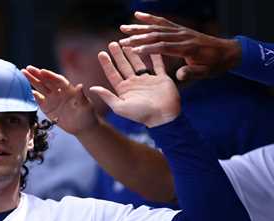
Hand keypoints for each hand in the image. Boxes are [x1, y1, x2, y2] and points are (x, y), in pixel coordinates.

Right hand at [22, 66, 99, 135]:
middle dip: (37, 75)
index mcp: (68, 89)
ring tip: (23, 73)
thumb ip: (81, 97)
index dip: (50, 75)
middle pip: (46, 81)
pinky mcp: (47, 108)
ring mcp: (52, 99)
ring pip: (41, 88)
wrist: (83, 127)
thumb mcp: (85, 106)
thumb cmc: (87, 115)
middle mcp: (59, 92)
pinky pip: (39, 100)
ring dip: (32, 81)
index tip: (41, 71)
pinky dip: (33, 95)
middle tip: (27, 68)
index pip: (57, 80)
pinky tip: (27, 90)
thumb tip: (80, 86)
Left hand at [90, 42, 179, 127]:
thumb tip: (91, 88)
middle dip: (118, 55)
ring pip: (139, 63)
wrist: (163, 117)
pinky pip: (158, 64)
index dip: (107, 64)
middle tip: (112, 43)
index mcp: (124, 90)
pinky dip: (155, 56)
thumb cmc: (141, 114)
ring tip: (128, 43)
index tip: (101, 53)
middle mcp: (135, 84)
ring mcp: (148, 80)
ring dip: (133, 54)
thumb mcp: (120, 106)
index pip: (113, 74)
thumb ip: (106, 96)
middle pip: (124, 66)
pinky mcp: (161, 79)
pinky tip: (151, 46)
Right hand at [118, 11, 241, 80]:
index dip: (148, 48)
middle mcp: (183, 36)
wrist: (228, 52)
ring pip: (157, 27)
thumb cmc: (215, 65)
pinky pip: (163, 22)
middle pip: (157, 35)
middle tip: (121, 41)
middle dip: (138, 38)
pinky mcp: (180, 28)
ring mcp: (181, 30)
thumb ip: (192, 73)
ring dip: (139, 27)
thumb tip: (179, 75)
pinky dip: (150, 18)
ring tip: (123, 27)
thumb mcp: (206, 73)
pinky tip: (138, 15)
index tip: (133, 50)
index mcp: (188, 48)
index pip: (164, 47)